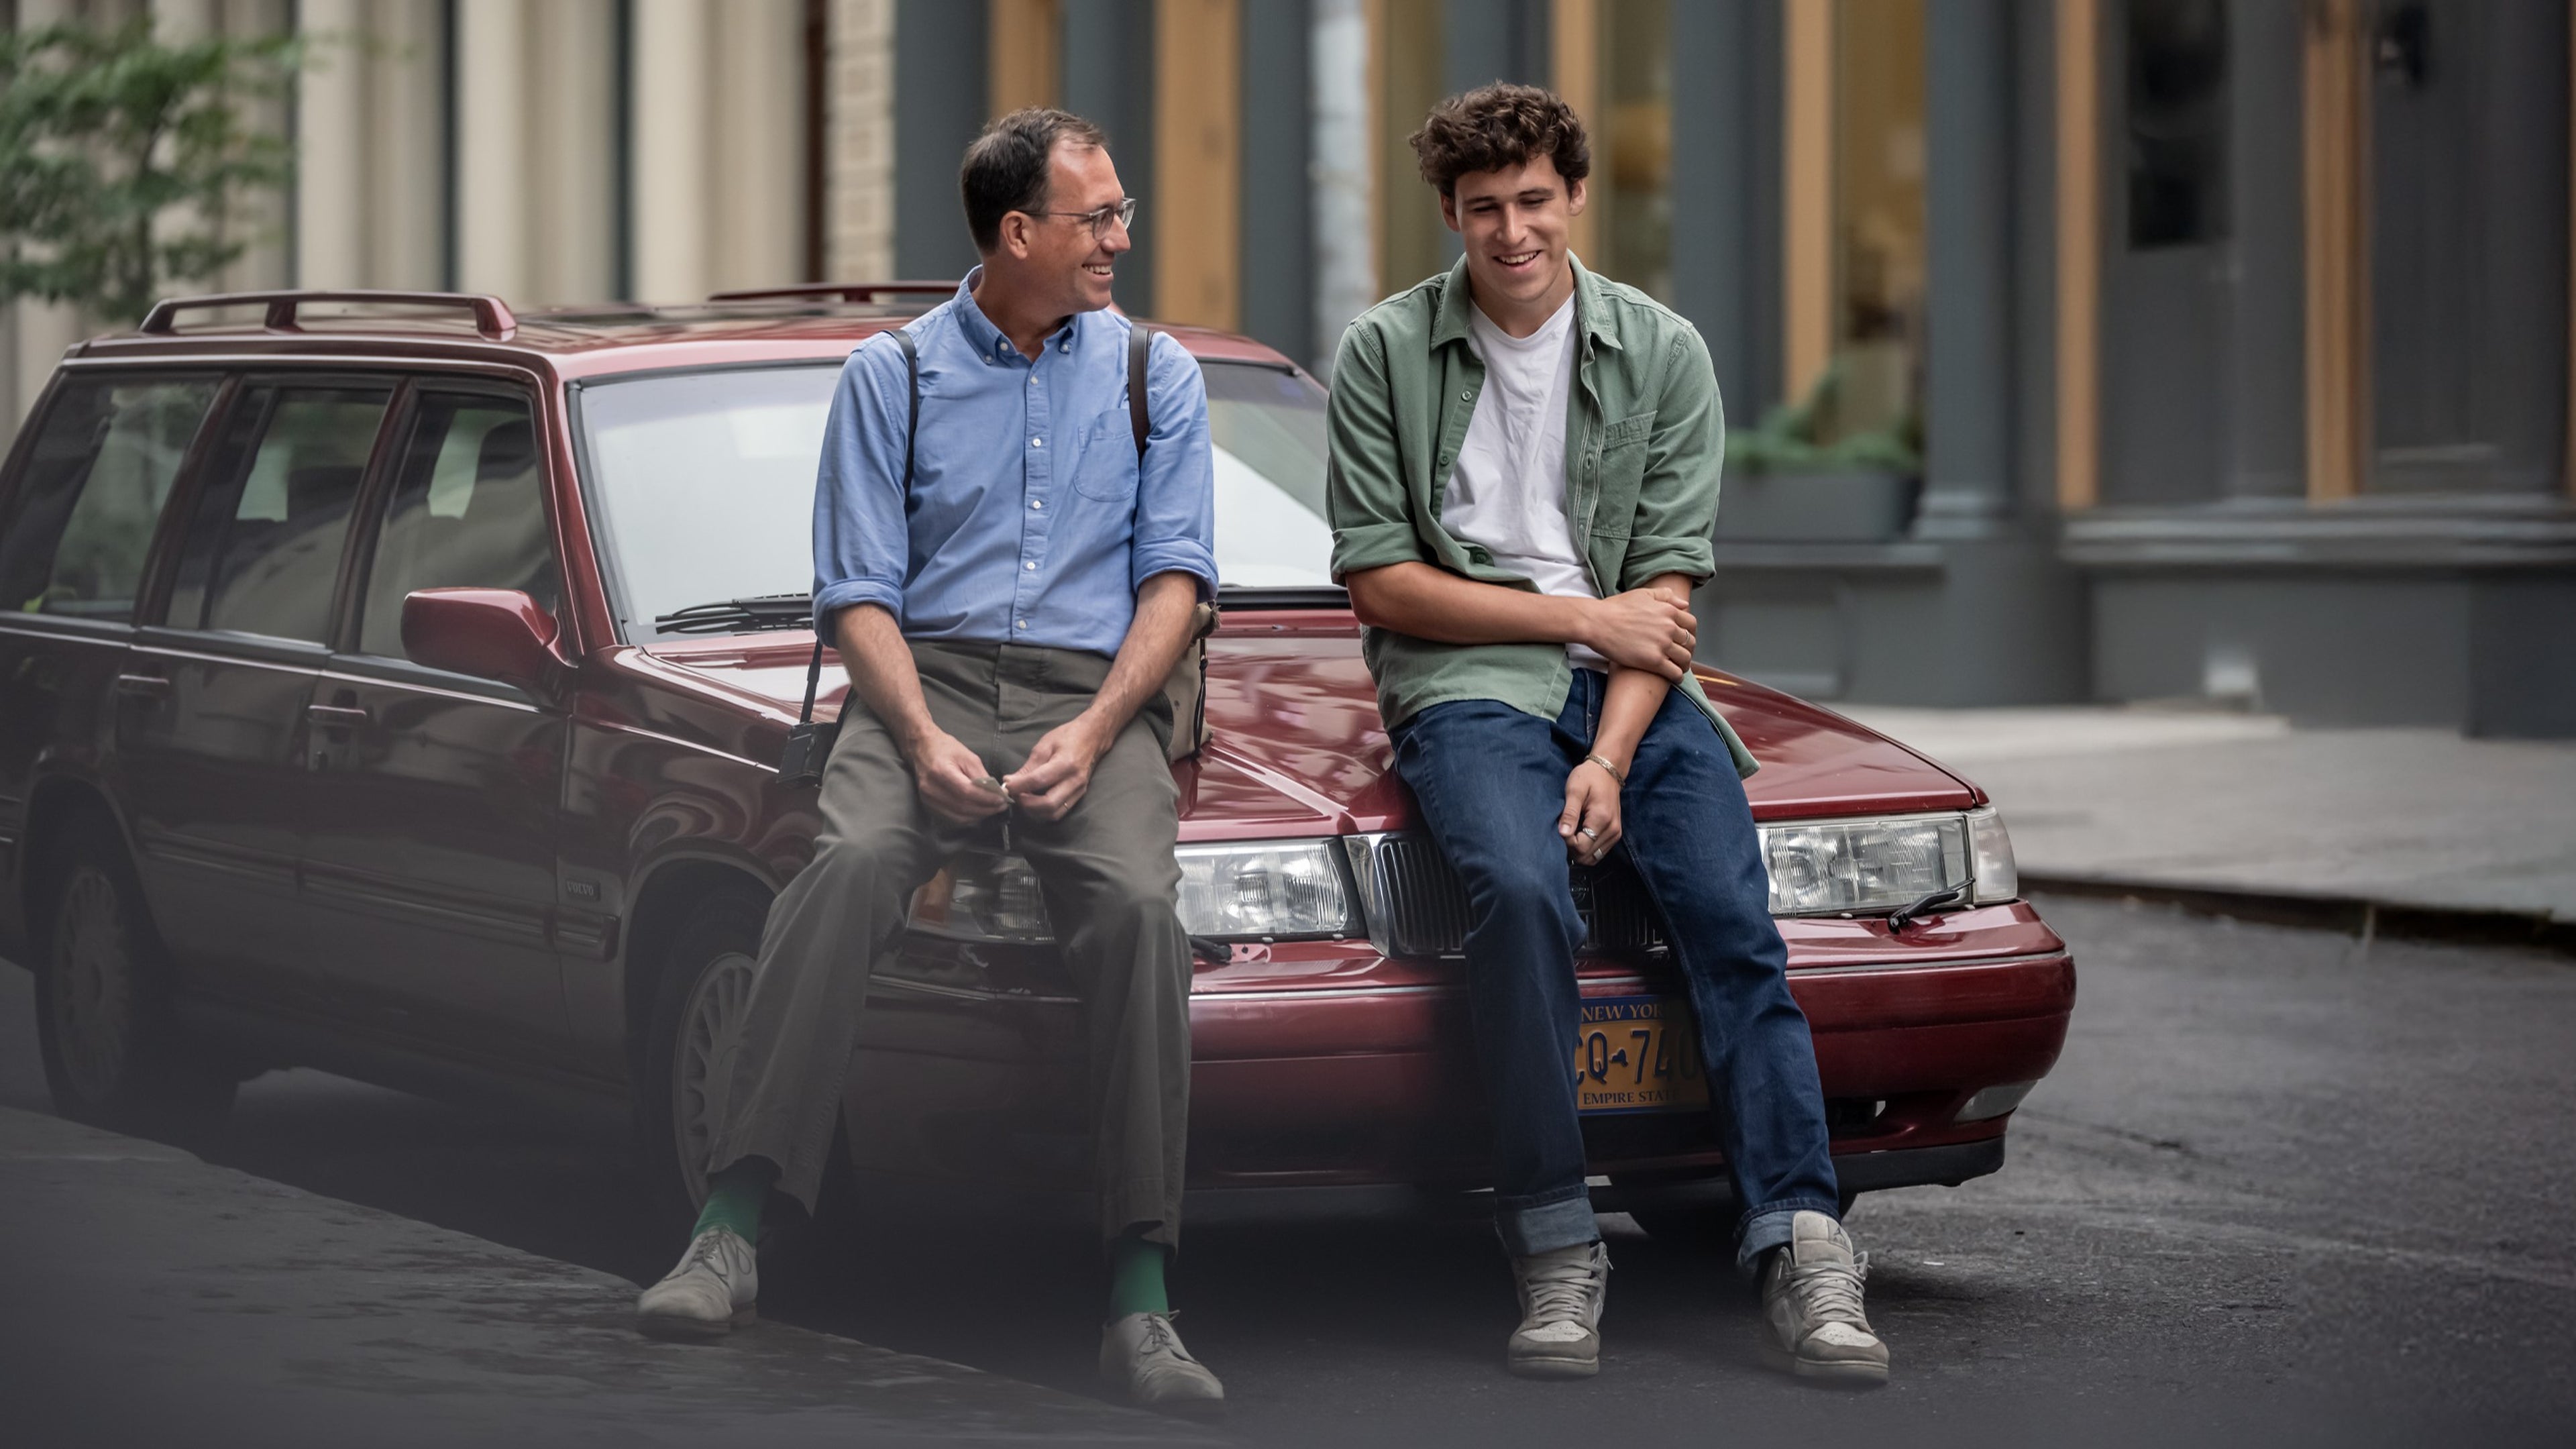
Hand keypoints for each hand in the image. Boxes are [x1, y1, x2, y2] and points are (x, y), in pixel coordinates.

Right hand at [909, 728, 1008, 823]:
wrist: (922, 749)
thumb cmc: (945, 748)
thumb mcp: (968, 756)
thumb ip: (981, 776)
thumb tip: (995, 793)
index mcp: (941, 771)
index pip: (966, 792)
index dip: (986, 799)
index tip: (1002, 799)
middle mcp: (931, 788)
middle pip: (963, 807)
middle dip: (986, 809)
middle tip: (1001, 806)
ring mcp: (928, 799)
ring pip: (958, 817)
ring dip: (978, 816)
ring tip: (992, 809)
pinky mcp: (929, 806)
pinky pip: (952, 818)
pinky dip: (968, 818)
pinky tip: (978, 812)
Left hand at [1003, 713, 1114, 820]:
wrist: (1093, 737)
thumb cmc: (1068, 736)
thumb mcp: (1045, 746)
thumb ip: (1029, 766)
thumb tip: (1011, 781)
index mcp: (1066, 763)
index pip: (1038, 781)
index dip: (1019, 786)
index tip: (1006, 785)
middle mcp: (1074, 781)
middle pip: (1048, 804)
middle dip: (1026, 803)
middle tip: (1014, 795)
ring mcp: (1078, 791)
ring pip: (1054, 813)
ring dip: (1034, 811)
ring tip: (1023, 799)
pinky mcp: (1079, 796)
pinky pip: (1059, 812)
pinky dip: (1043, 812)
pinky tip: (1034, 802)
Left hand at [1558, 759, 1622, 865]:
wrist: (1608, 772)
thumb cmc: (1588, 778)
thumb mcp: (1575, 790)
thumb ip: (1569, 813)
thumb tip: (1563, 834)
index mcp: (1602, 819)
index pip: (1581, 847)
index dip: (1567, 842)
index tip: (1562, 828)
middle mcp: (1612, 830)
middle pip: (1587, 856)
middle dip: (1572, 848)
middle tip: (1565, 831)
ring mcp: (1615, 834)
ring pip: (1593, 858)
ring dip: (1579, 851)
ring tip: (1572, 833)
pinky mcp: (1615, 835)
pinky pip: (1599, 852)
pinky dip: (1587, 849)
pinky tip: (1580, 835)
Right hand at [1581, 589, 1695, 678]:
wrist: (1597, 622)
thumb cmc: (1615, 608)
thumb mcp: (1642, 594)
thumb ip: (1665, 596)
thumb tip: (1684, 604)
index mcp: (1668, 611)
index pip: (1691, 624)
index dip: (1690, 633)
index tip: (1685, 639)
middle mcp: (1669, 627)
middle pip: (1690, 642)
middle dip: (1688, 650)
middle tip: (1682, 655)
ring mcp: (1662, 645)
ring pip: (1685, 658)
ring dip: (1684, 664)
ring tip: (1679, 668)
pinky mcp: (1653, 661)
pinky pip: (1674, 672)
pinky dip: (1677, 677)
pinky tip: (1674, 678)